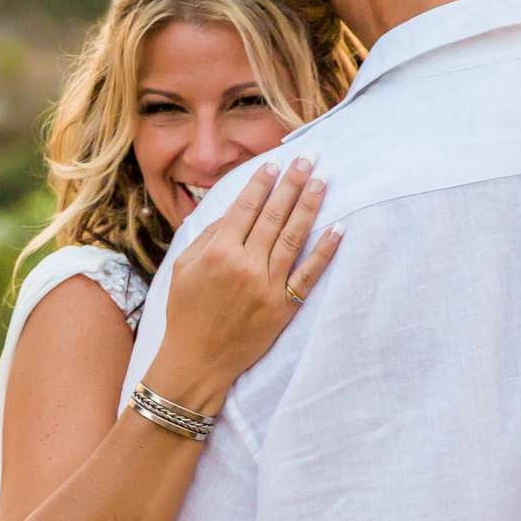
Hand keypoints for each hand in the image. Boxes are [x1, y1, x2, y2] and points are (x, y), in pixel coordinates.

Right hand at [151, 157, 340, 408]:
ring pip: (294, 237)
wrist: (198, 360)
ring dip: (310, 206)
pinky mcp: (283, 306)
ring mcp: (267, 286)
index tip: (275, 164)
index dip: (262, 183)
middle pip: (274, 215)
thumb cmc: (186, 312)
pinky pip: (309, 274)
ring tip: (323, 181)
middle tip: (308, 160)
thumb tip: (234, 210)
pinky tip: (338, 229)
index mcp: (218, 252)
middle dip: (292, 184)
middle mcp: (245, 264)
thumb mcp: (182, 269)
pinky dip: (325, 252)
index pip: (246, 208)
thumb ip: (207, 236)